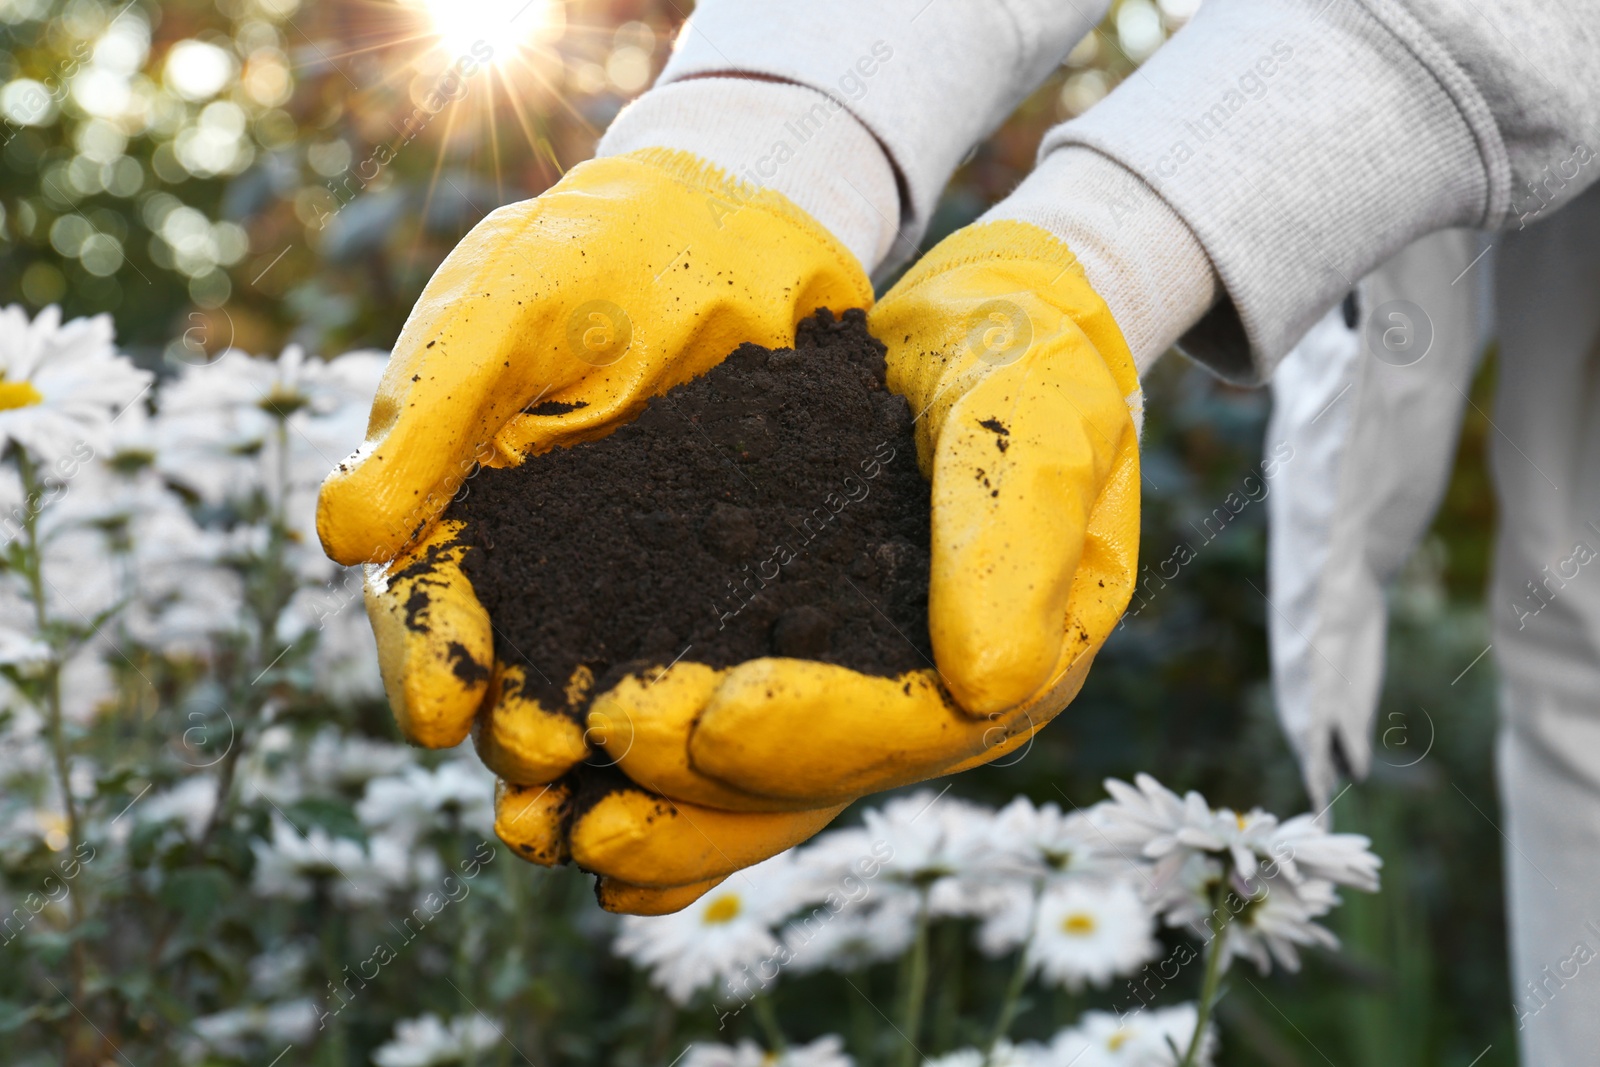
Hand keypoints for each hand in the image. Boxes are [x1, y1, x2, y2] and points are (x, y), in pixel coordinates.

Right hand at [320, 147, 870, 911]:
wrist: (737, 220)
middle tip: (539, 759)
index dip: (426, 656)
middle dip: (514, 718)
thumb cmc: (598, 251)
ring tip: (607, 787)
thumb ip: (432, 421)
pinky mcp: (727, 571)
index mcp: (464, 492)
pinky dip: (697, 702)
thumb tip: (342, 540)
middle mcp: (543, 550)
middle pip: (511, 659)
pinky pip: (706, 650)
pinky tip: (711, 752)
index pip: (427, 593)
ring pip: (604, 674)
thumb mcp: (509, 317)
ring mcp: (639, 569)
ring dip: (598, 736)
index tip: (439, 712)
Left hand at [583, 219, 1141, 826]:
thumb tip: (986, 685)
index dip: (812, 737)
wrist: (987, 323)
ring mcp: (864, 685)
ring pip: (763, 783)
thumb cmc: (1029, 355)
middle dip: (706, 784)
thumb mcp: (1041, 412)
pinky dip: (657, 784)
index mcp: (1018, 659)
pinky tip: (573, 806)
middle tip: (598, 760)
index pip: (913, 727)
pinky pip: (730, 737)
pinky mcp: (802, 655)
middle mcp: (936, 699)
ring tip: (553, 826)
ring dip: (660, 813)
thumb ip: (1014, 535)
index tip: (708, 725)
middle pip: (819, 775)